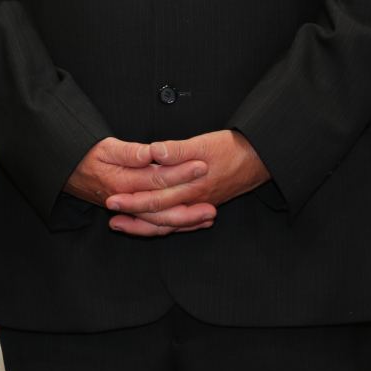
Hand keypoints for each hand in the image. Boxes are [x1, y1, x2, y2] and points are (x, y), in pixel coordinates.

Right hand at [64, 137, 215, 235]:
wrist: (68, 172)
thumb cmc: (85, 156)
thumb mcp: (103, 147)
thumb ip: (128, 152)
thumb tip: (148, 153)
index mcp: (122, 182)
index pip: (157, 178)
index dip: (180, 172)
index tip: (201, 164)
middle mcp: (127, 200)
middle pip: (163, 206)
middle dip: (190, 202)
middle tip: (214, 200)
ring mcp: (130, 210)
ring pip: (161, 222)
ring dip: (186, 220)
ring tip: (209, 216)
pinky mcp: (132, 213)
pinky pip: (155, 226)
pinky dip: (175, 226)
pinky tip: (191, 223)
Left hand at [104, 130, 269, 236]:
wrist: (260, 158)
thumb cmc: (232, 148)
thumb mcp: (203, 142)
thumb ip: (177, 149)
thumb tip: (154, 153)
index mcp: (190, 187)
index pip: (154, 199)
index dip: (131, 201)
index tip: (112, 200)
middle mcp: (194, 201)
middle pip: (158, 216)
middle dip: (132, 217)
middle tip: (110, 217)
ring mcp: (200, 206)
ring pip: (169, 224)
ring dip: (144, 226)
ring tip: (123, 225)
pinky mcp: (205, 205)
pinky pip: (181, 223)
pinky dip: (165, 227)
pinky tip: (154, 227)